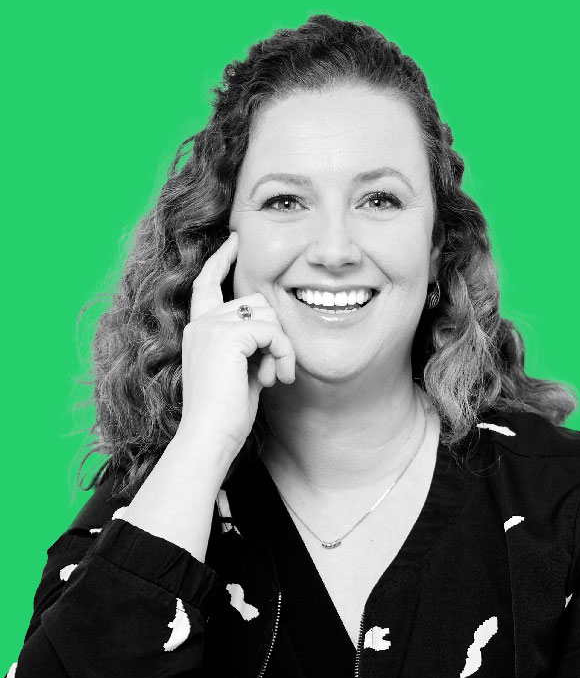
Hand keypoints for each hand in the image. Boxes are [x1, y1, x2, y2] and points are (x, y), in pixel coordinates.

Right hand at [176, 232, 295, 456]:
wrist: (208, 437)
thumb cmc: (225, 415)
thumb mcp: (238, 373)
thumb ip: (248, 347)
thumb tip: (273, 333)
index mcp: (198, 330)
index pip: (206, 283)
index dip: (220, 260)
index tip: (234, 240)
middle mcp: (201, 323)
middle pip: (256, 300)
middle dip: (274, 334)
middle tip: (273, 371)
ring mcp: (211, 327)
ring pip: (268, 313)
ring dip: (280, 347)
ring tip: (272, 377)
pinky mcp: (227, 336)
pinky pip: (272, 331)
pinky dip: (282, 353)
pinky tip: (274, 379)